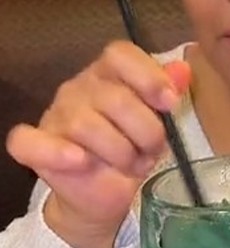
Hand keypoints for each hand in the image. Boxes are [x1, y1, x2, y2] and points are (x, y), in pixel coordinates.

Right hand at [5, 41, 188, 247]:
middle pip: (115, 98)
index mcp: (110, 75)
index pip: (120, 55)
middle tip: (153, 152)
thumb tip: (182, 71)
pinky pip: (29, 142)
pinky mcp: (34, 145)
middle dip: (145, 132)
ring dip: (119, 153)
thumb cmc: (136, 150)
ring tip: (131, 166)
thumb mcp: (160, 122)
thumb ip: (168, 93)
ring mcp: (54, 115)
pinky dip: (56, 152)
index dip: (148, 77)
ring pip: (86, 125)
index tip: (170, 104)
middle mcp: (79, 89)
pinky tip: (81, 161)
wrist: (107, 192)